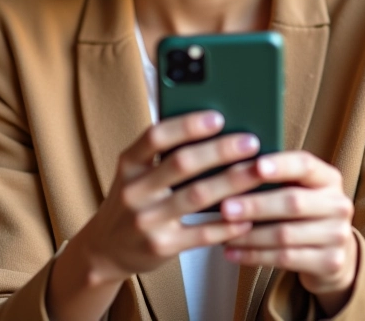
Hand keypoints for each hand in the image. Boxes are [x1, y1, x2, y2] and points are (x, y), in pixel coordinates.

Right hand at [78, 110, 261, 283]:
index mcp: (128, 163)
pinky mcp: (161, 246)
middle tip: (251, 142)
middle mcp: (134, 190)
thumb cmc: (133, 199)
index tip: (218, 117)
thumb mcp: (135, 171)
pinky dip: (227, 224)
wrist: (106, 248)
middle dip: (219, 150)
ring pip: (197, 196)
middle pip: (182, 164)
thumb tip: (210, 128)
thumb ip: (161, 153)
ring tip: (258, 171)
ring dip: (232, 182)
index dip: (187, 125)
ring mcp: (146, 220)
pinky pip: (201, 233)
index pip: (156, 136)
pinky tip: (248, 216)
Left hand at [220, 151, 357, 314]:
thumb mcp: (295, 186)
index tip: (256, 165)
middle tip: (225, 208)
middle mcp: (338, 204)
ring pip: (285, 234)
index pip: (305, 165)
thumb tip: (229, 164)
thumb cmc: (299, 206)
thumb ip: (270, 175)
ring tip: (223, 232)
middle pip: (293, 202)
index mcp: (327, 177)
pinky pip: (285, 259)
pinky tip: (233, 252)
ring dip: (250, 235)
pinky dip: (254, 255)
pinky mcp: (330, 263)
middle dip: (255, 205)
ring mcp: (337, 235)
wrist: (329, 248)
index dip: (281, 165)